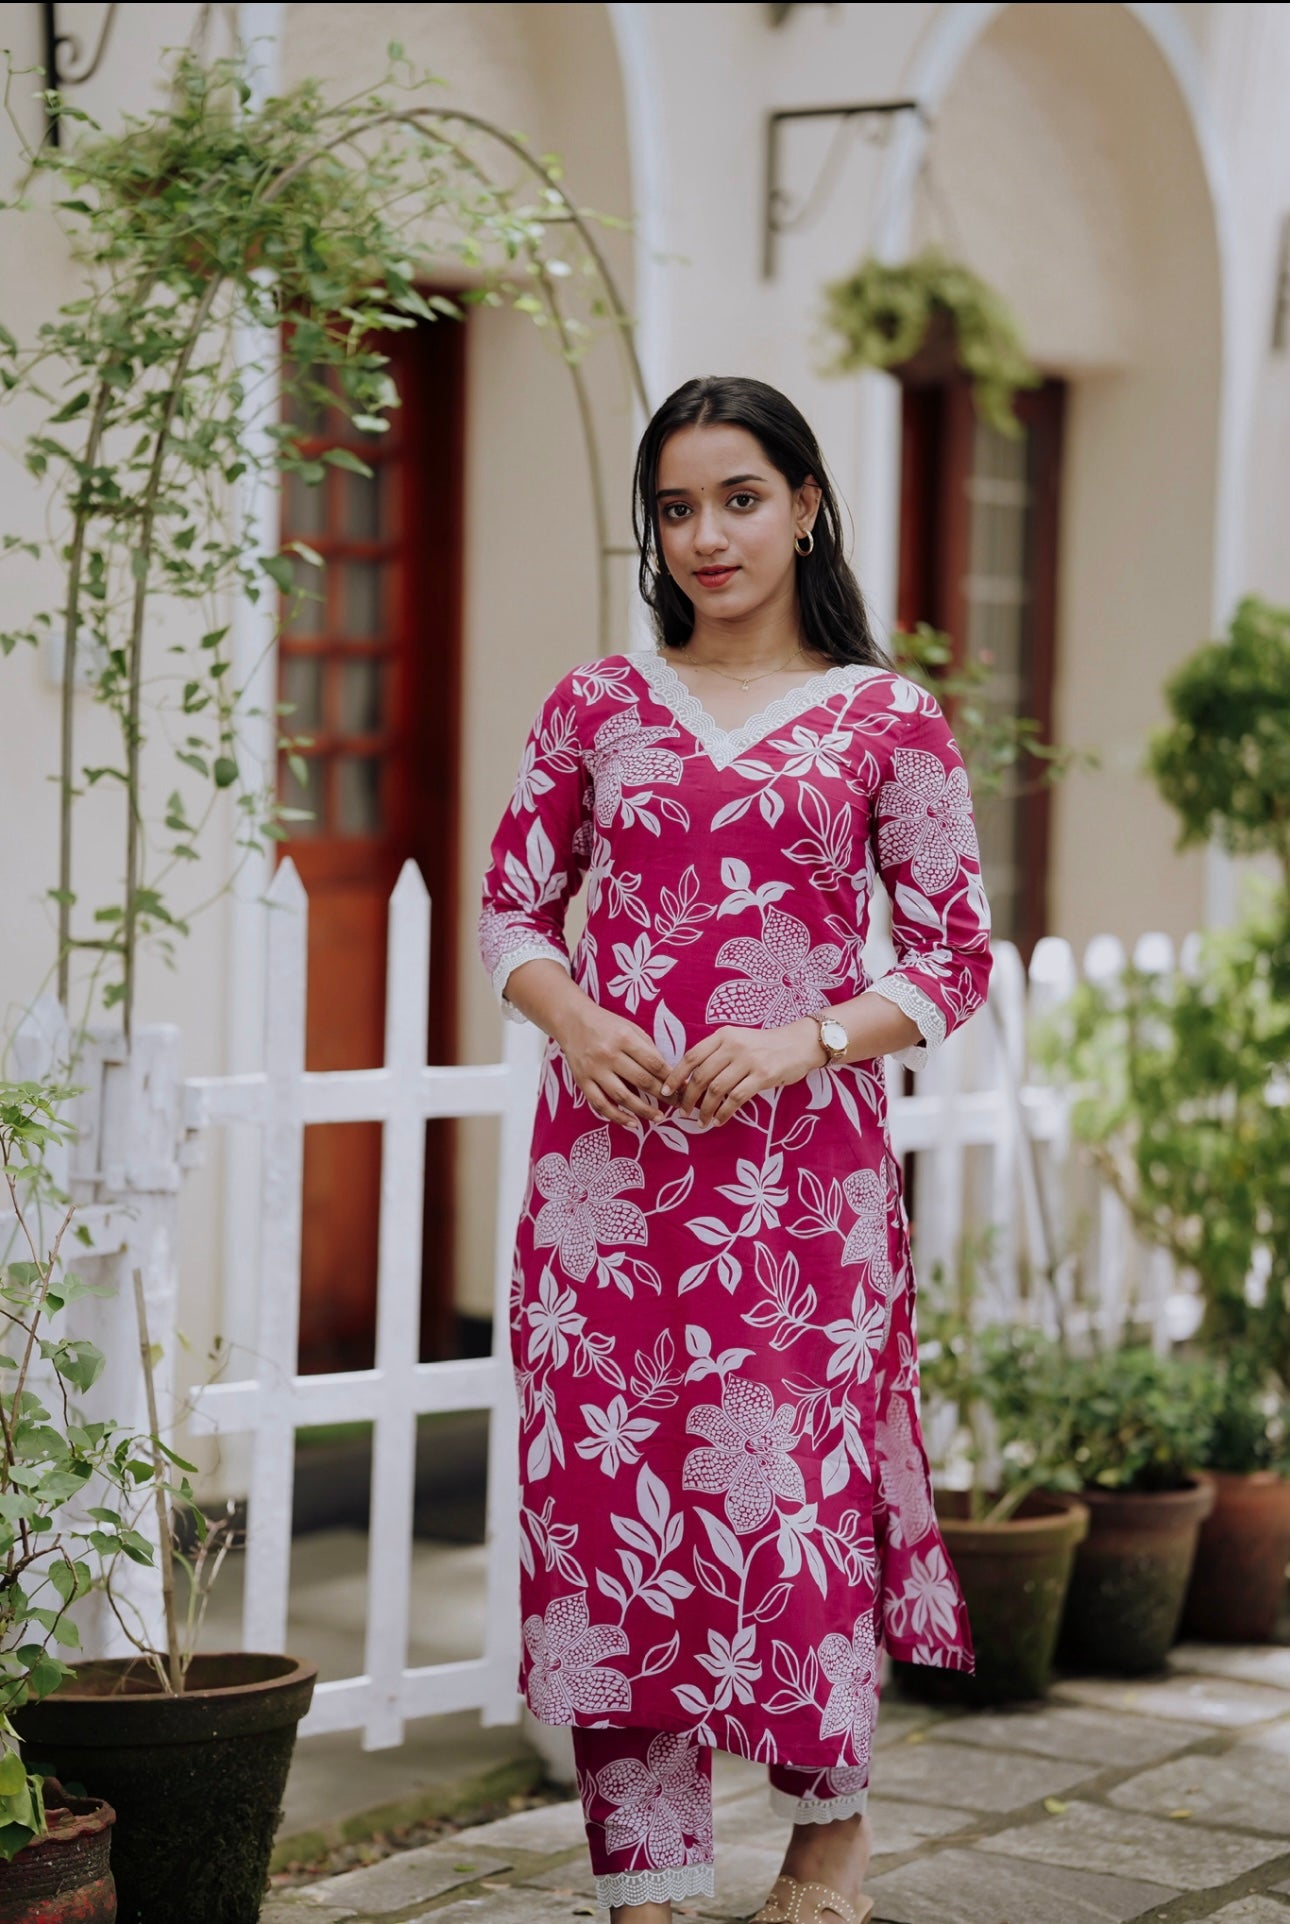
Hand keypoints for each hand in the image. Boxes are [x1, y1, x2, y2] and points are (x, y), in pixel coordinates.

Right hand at [555, 1000, 668, 1127]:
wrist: (572, 1021)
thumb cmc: (607, 1025)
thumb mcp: (630, 1028)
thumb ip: (648, 1049)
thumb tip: (670, 1074)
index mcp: (624, 1038)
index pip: (654, 1063)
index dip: (671, 1078)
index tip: (683, 1088)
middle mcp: (609, 1054)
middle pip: (641, 1080)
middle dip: (663, 1095)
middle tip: (677, 1105)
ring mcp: (594, 1069)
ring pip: (622, 1096)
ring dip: (643, 1110)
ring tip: (659, 1118)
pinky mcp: (582, 1081)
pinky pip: (600, 1104)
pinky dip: (617, 1117)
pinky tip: (633, 1124)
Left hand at [660, 1019, 822, 1125]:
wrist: (799, 1043)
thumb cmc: (764, 1046)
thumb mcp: (738, 1041)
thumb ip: (717, 1055)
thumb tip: (691, 1081)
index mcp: (723, 1036)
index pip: (691, 1056)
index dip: (676, 1076)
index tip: (666, 1091)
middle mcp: (733, 1046)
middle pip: (701, 1076)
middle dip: (688, 1097)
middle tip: (682, 1111)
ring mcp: (749, 1060)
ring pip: (716, 1089)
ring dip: (705, 1109)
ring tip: (701, 1121)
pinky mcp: (763, 1075)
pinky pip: (736, 1098)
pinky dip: (724, 1113)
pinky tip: (719, 1120)